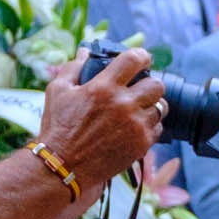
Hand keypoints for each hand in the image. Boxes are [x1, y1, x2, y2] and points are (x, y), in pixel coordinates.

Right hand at [38, 46, 166, 191]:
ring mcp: (135, 125)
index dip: (142, 56)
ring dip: (151, 105)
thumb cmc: (58, 128)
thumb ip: (73, 67)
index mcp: (103, 87)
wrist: (62, 167)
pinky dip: (149, 126)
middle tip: (140, 88)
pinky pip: (158, 129)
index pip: (134, 59)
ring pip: (161, 107)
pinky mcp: (141, 145)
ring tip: (139, 109)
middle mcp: (123, 104)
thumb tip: (85, 52)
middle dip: (149, 83)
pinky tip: (135, 127)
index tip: (143, 59)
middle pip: (157, 84)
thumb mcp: (57, 91)